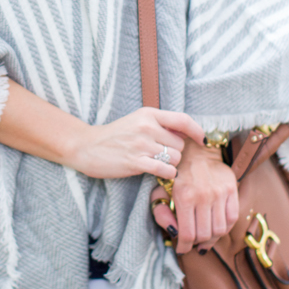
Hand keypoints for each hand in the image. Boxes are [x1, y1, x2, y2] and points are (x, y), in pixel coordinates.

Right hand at [66, 107, 205, 180]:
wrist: (86, 146)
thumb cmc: (115, 135)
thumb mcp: (137, 120)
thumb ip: (160, 124)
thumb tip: (186, 132)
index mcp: (148, 114)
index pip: (183, 120)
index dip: (197, 131)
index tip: (202, 140)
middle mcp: (147, 127)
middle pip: (181, 144)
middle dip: (175, 152)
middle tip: (161, 155)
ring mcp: (141, 144)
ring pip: (176, 158)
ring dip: (170, 165)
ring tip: (155, 163)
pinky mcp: (135, 162)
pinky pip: (166, 170)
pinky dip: (167, 174)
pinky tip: (158, 173)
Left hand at [150, 139, 238, 255]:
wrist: (196, 150)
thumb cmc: (176, 173)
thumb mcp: (160, 190)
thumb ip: (161, 213)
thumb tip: (172, 232)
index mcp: (184, 196)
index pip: (187, 234)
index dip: (184, 247)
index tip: (182, 248)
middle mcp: (204, 195)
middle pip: (204, 235)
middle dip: (196, 243)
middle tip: (192, 242)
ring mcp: (220, 193)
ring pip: (219, 230)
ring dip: (211, 238)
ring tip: (204, 237)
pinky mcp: (232, 189)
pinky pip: (232, 218)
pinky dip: (224, 227)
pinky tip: (215, 227)